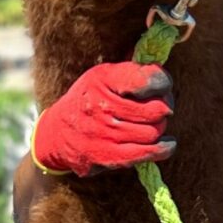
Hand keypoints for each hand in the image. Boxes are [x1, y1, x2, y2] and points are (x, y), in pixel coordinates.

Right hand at [31, 61, 174, 175]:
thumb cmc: (88, 100)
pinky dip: (163, 149)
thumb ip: (132, 71)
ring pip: (154, 132)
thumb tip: (161, 67)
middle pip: (157, 109)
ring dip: (158, 129)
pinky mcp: (109, 156)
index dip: (163, 82)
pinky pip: (148, 153)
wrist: (56, 134)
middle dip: (164, 107)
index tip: (162, 86)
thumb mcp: (102, 76)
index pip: (148, 79)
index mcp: (102, 79)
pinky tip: (166, 145)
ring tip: (152, 125)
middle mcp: (102, 105)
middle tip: (160, 108)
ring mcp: (105, 133)